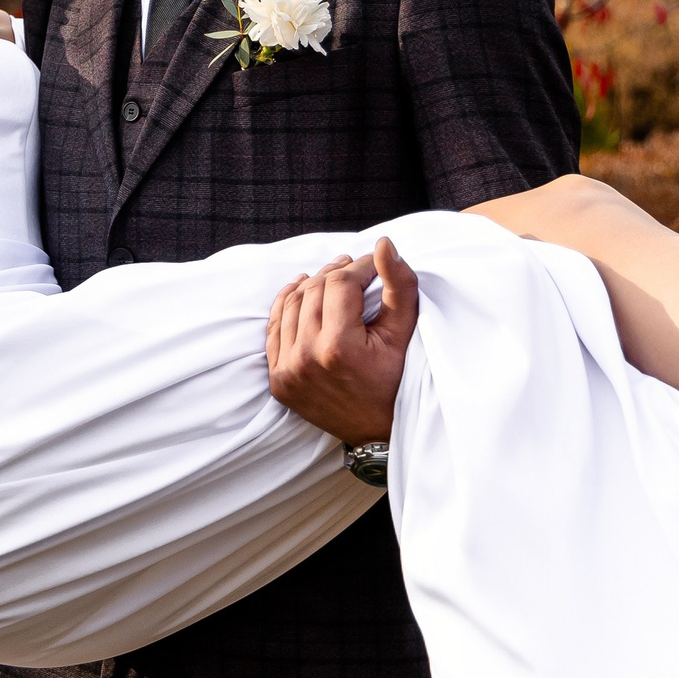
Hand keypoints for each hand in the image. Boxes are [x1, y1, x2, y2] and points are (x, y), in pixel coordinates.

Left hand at [266, 236, 418, 445]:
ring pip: (292, 304)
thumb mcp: (403, 334)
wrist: (375, 433)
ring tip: (332, 277)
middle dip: (336, 273)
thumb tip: (383, 244)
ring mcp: (287, 370)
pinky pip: (275, 328)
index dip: (360, 267)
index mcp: (339, 348)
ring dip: (312, 284)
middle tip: (354, 267)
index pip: (341, 284)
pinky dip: (286, 304)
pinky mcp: (277, 379)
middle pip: (314, 290)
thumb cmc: (395, 381)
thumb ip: (399, 286)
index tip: (373, 264)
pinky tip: (300, 289)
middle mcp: (306, 358)